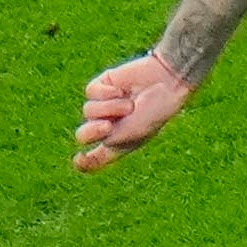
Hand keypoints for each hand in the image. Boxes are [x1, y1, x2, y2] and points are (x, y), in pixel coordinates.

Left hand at [73, 53, 191, 169]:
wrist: (166, 83)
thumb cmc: (153, 113)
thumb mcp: (131, 135)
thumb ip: (105, 140)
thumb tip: (80, 138)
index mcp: (118, 143)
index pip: (94, 158)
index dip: (84, 163)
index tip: (80, 158)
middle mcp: (110, 125)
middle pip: (83, 135)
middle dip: (93, 131)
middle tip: (107, 126)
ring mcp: (105, 105)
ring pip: (88, 111)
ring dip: (108, 108)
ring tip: (128, 104)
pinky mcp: (103, 86)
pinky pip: (91, 92)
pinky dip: (106, 93)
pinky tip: (121, 90)